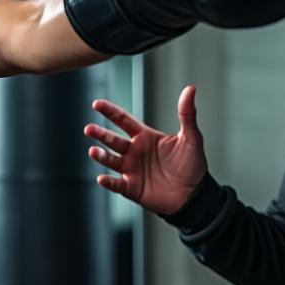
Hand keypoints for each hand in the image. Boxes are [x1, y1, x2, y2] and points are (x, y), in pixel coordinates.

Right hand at [84, 85, 207, 215]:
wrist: (195, 195)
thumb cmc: (192, 165)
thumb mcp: (191, 138)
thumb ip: (187, 114)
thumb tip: (190, 89)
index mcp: (145, 137)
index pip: (123, 120)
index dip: (110, 111)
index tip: (96, 104)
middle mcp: (135, 152)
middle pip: (112, 140)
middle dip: (100, 134)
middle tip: (89, 129)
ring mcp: (132, 170)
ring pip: (111, 161)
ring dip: (101, 156)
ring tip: (93, 151)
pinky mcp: (132, 188)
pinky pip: (116, 184)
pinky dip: (108, 182)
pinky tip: (101, 178)